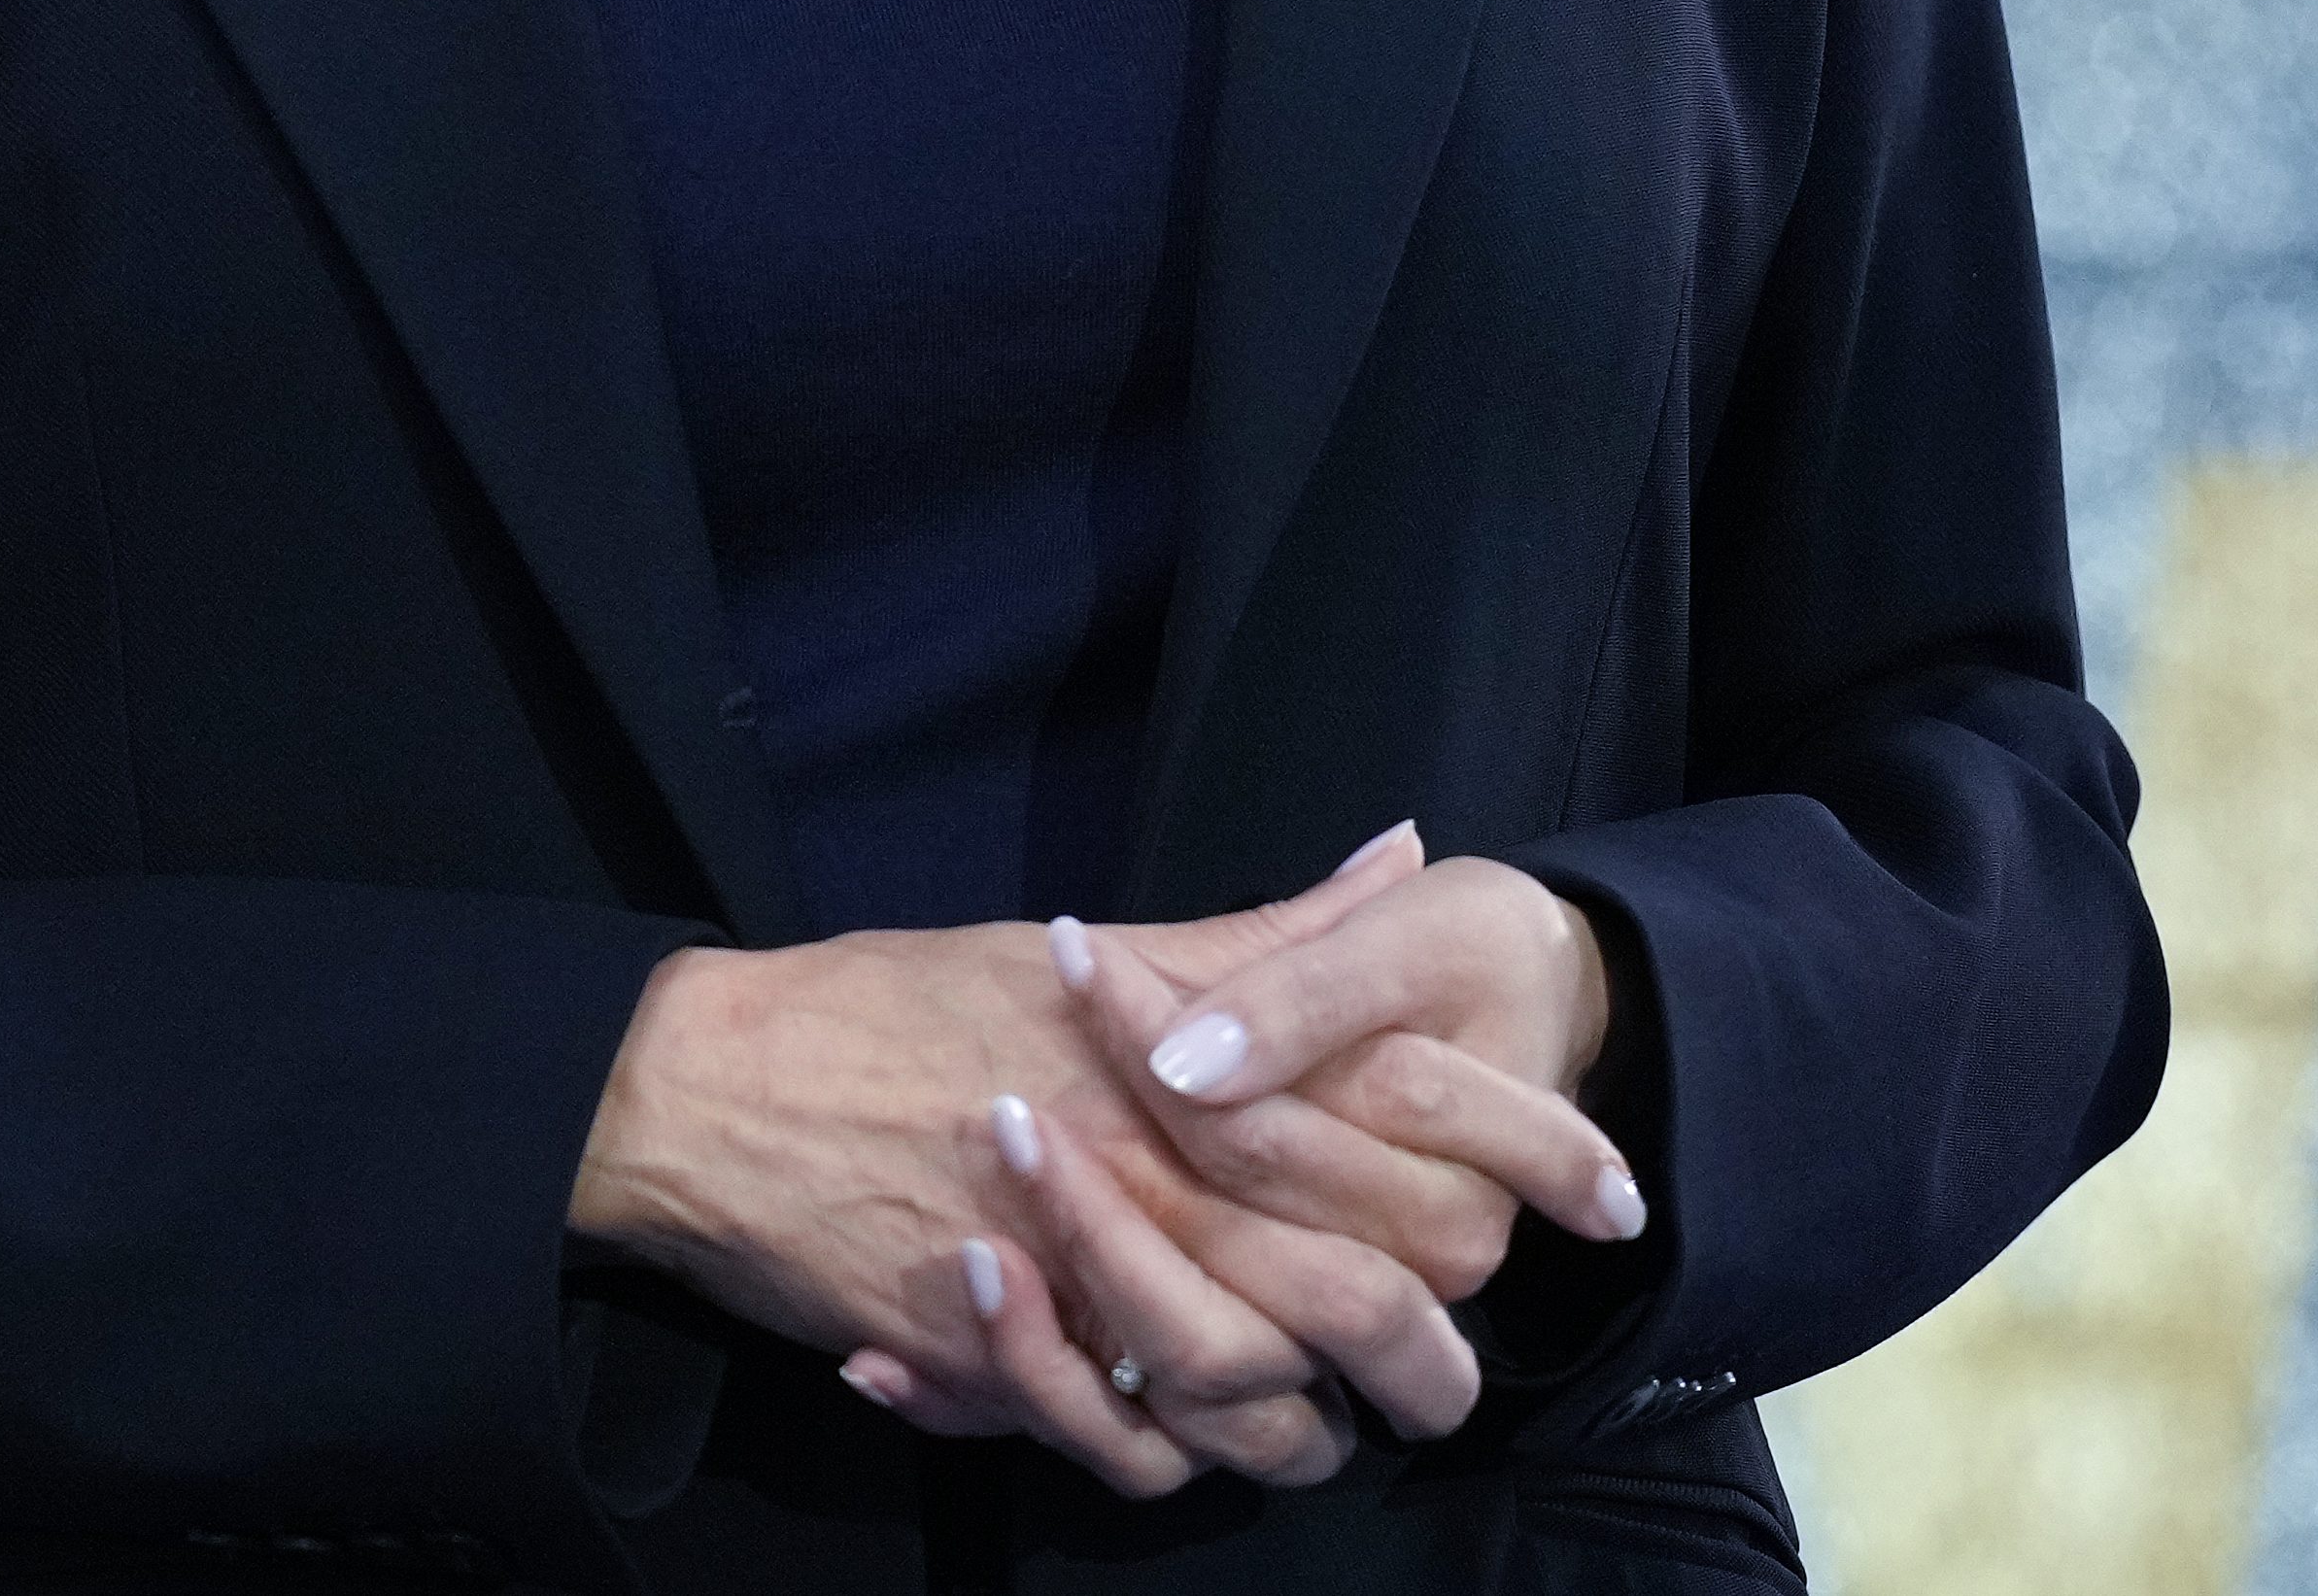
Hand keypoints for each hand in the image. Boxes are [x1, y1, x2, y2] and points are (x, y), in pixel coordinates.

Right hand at [568, 834, 1620, 1497]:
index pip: (1394, 1143)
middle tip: (1459, 1356)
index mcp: (1181, 1076)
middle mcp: (1146, 1186)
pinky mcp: (1006, 1369)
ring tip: (1336, 1409)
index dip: (1514, 1171)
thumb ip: (1255, 934)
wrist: (720, 1091)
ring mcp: (1079, 1291)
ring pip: (1258, 1407)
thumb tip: (1394, 859)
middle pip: (1353, 1303)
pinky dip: (1175, 1456)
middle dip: (1434, 1345)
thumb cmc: (901, 999)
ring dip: (1309, 1422)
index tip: (1597, 1196)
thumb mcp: (1087, 951)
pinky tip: (1198, 1432)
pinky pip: (1134, 1458)